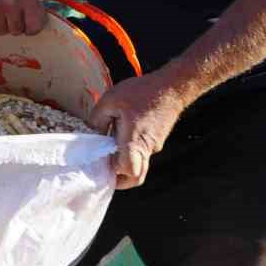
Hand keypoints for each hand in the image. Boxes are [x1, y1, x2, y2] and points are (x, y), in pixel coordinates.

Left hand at [90, 72, 187, 189]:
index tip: (102, 165)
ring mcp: (154, 146)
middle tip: (106, 167)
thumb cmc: (142, 92)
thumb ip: (97, 119)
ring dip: (124, 162)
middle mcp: (146, 149)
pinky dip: (131, 151)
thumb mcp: (110, 100)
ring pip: (139, 165)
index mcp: (134, 141)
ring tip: (111, 147)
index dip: (114, 174)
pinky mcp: (157, 141)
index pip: (128, 172)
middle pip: (135, 177)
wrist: (173, 87)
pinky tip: (122, 135)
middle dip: (120, 179)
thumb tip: (93, 134)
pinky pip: (143, 153)